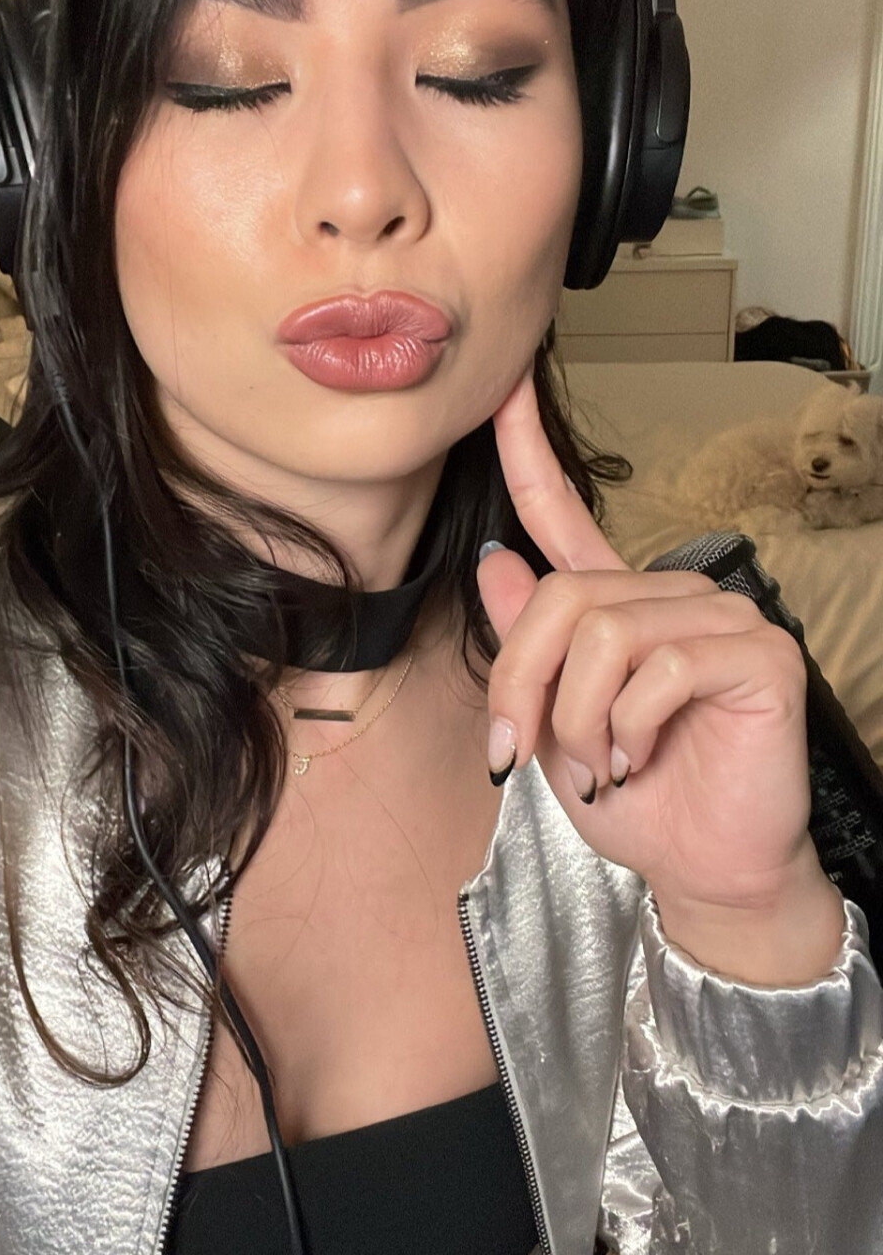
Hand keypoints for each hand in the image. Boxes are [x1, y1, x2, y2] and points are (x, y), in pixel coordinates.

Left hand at [475, 367, 843, 983]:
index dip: (529, 450)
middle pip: (559, 599)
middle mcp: (672, 597)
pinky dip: (630, 725)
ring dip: (577, 719)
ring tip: (601, 764)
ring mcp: (721, 618)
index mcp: (619, 606)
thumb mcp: (554, 729)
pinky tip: (641, 756)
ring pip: (603, 635)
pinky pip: (660, 667)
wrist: (704, 870)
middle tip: (518, 753)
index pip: (566, 513)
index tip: (504, 384)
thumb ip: (532, 648)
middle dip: (520, 684)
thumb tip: (497, 561)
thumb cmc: (638, 801)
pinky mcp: (757, 653)